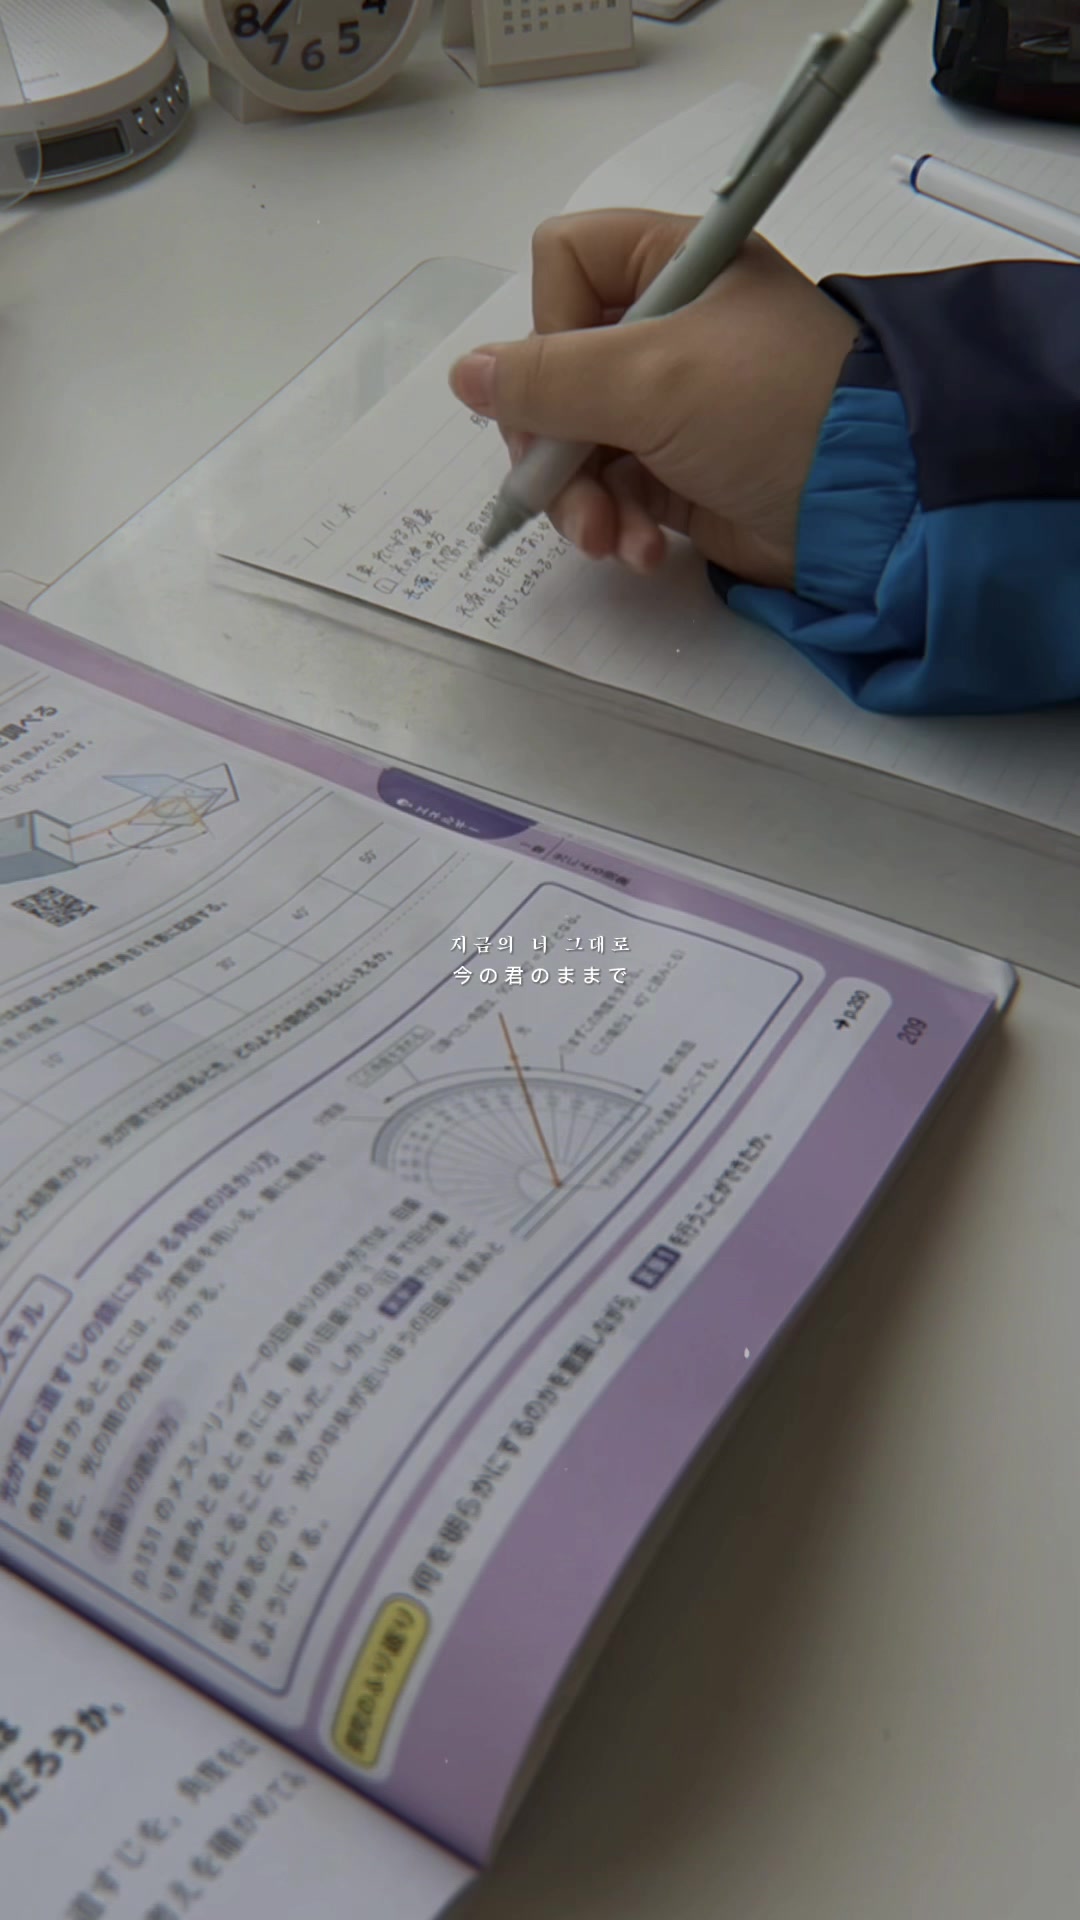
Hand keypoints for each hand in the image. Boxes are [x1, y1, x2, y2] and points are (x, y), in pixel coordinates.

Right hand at [448, 209, 858, 588]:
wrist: (871, 507)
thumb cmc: (773, 410)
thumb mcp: (652, 379)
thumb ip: (548, 378)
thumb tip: (465, 374)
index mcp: (674, 264)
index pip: (564, 264)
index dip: (547, 325)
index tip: (566, 377)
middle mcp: (669, 326)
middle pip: (554, 370)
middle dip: (551, 441)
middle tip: (559, 486)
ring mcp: (672, 404)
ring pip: (574, 442)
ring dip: (578, 499)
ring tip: (606, 539)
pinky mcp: (679, 474)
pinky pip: (611, 493)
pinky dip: (615, 525)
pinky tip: (641, 552)